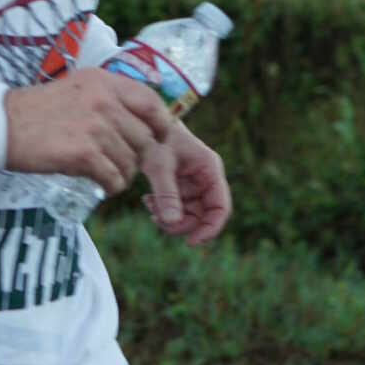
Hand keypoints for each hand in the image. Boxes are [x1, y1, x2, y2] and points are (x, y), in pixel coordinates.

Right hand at [4, 69, 173, 195]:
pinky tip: (100, 184)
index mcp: (104, 81)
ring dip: (123, 173)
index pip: (151, 102)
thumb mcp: (77, 87)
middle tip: (123, 162)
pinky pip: (114, 178)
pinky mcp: (83, 154)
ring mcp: (95, 127)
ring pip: (131, 161)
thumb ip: (109, 96)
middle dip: (139, 155)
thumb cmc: (37, 109)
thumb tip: (142, 118)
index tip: (158, 137)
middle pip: (145, 137)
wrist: (0, 124)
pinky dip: (111, 186)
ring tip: (107, 173)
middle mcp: (104, 101)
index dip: (161, 124)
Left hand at [139, 127, 231, 244]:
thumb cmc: (155, 137)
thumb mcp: (159, 164)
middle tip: (157, 219)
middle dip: (181, 222)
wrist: (144, 122)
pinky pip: (177, 206)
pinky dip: (163, 209)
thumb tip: (171, 223)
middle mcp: (205, 178)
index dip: (210, 228)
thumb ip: (166, 193)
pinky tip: (148, 201)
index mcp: (210, 169)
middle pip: (203, 214)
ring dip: (169, 216)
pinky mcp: (181, 185)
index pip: (221, 207)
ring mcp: (193, 182)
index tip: (192, 242)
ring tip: (149, 205)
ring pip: (189, 213)